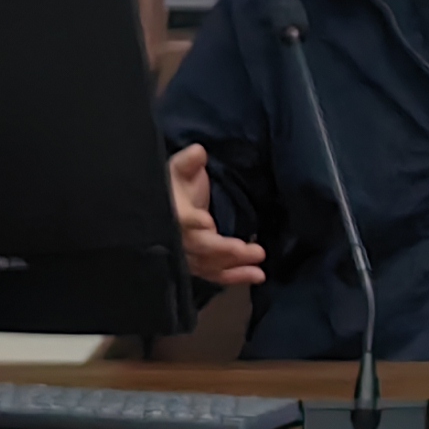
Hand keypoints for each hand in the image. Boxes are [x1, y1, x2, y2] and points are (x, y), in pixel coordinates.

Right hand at [169, 143, 266, 286]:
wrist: (168, 205)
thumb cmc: (176, 184)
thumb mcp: (179, 168)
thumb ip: (188, 161)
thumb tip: (199, 152)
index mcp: (171, 212)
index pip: (179, 219)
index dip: (190, 222)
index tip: (206, 222)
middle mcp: (177, 237)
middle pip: (200, 248)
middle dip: (226, 251)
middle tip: (253, 250)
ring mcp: (187, 254)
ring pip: (209, 266)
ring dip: (235, 268)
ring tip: (260, 271)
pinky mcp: (198, 263)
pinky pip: (215, 274)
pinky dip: (235, 277)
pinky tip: (256, 276)